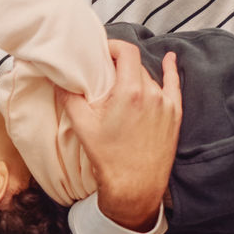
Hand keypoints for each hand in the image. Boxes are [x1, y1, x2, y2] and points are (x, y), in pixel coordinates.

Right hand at [58, 41, 180, 230]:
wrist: (134, 187)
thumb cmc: (109, 158)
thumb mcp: (82, 126)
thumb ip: (69, 97)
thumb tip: (59, 79)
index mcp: (131, 91)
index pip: (126, 51)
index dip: (113, 46)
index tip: (102, 51)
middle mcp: (152, 94)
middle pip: (135, 65)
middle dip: (119, 65)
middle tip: (104, 73)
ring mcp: (166, 105)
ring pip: (149, 78)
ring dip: (134, 76)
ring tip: (120, 84)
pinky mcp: (174, 116)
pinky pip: (174, 86)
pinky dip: (171, 71)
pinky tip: (170, 59)